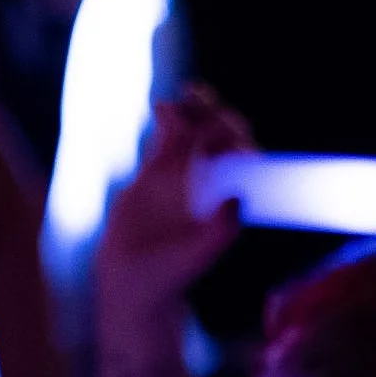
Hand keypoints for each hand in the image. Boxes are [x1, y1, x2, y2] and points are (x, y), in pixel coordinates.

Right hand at [96, 85, 250, 315]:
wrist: (133, 281)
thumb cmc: (172, 275)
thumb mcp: (198, 256)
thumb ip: (221, 230)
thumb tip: (238, 197)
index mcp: (227, 197)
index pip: (241, 158)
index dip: (238, 139)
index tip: (228, 133)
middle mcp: (209, 183)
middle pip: (221, 137)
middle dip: (217, 115)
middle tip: (204, 101)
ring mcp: (182, 175)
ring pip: (194, 131)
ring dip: (194, 110)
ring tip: (187, 95)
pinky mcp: (154, 173)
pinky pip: (166, 138)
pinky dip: (167, 119)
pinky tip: (161, 107)